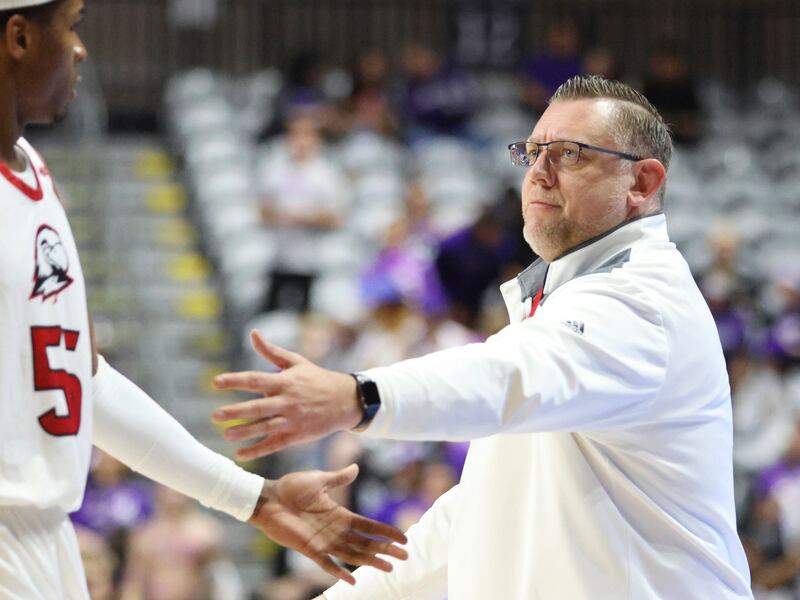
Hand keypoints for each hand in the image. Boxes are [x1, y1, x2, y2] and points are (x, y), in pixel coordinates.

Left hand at [212, 330, 362, 459]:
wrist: (345, 401)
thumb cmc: (317, 379)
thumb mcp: (296, 362)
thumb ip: (271, 351)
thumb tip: (253, 333)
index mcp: (285, 382)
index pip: (256, 380)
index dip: (235, 381)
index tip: (216, 382)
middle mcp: (287, 401)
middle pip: (258, 407)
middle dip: (236, 412)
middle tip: (215, 415)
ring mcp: (292, 420)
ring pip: (265, 428)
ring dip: (244, 432)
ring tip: (226, 434)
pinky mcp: (297, 435)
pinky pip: (274, 444)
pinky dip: (257, 450)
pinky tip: (240, 454)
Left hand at [249, 464, 406, 583]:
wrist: (268, 498)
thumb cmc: (291, 487)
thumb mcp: (319, 479)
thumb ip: (338, 477)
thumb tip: (356, 467)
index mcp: (340, 514)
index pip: (368, 525)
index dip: (385, 531)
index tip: (403, 537)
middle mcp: (336, 530)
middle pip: (366, 542)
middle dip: (386, 549)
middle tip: (405, 557)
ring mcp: (324, 541)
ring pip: (353, 554)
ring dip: (371, 561)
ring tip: (388, 567)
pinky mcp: (309, 549)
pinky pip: (327, 564)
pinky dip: (340, 571)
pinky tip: (353, 580)